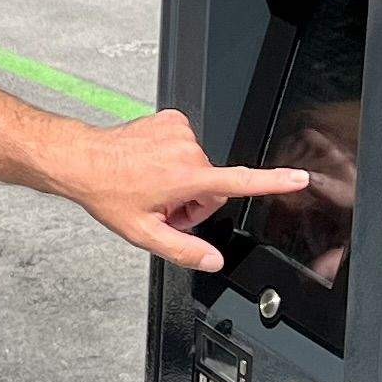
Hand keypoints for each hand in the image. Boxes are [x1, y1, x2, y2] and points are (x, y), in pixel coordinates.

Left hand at [55, 106, 309, 273]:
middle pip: (213, 185)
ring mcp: (178, 131)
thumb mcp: (144, 233)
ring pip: (200, 167)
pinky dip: (172, 160)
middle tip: (164, 208)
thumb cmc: (108, 192)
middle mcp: (187, 149)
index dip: (274, 181)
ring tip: (152, 187)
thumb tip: (213, 262)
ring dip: (183, 182)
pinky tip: (150, 167)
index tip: (298, 178)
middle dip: (194, 201)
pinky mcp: (171, 119)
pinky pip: (185, 147)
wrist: (82, 159)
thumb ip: (183, 250)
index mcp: (186, 177)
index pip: (240, 182)